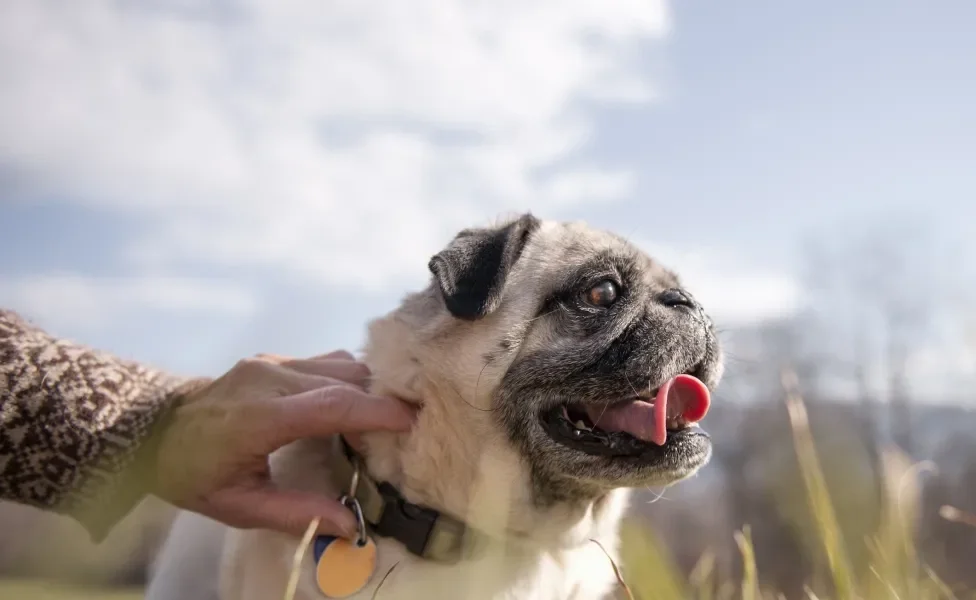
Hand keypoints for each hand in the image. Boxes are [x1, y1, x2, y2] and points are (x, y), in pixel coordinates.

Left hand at [152, 350, 414, 538]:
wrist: (151, 428)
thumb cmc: (192, 472)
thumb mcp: (238, 505)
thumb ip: (296, 513)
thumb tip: (350, 524)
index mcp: (260, 417)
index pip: (332, 404)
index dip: (377, 411)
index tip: (411, 423)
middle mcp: (270, 378)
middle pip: (346, 379)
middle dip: (381, 400)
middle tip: (405, 429)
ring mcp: (272, 362)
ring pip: (341, 364)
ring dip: (367, 388)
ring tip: (380, 419)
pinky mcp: (273, 358)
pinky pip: (326, 361)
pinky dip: (348, 380)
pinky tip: (352, 403)